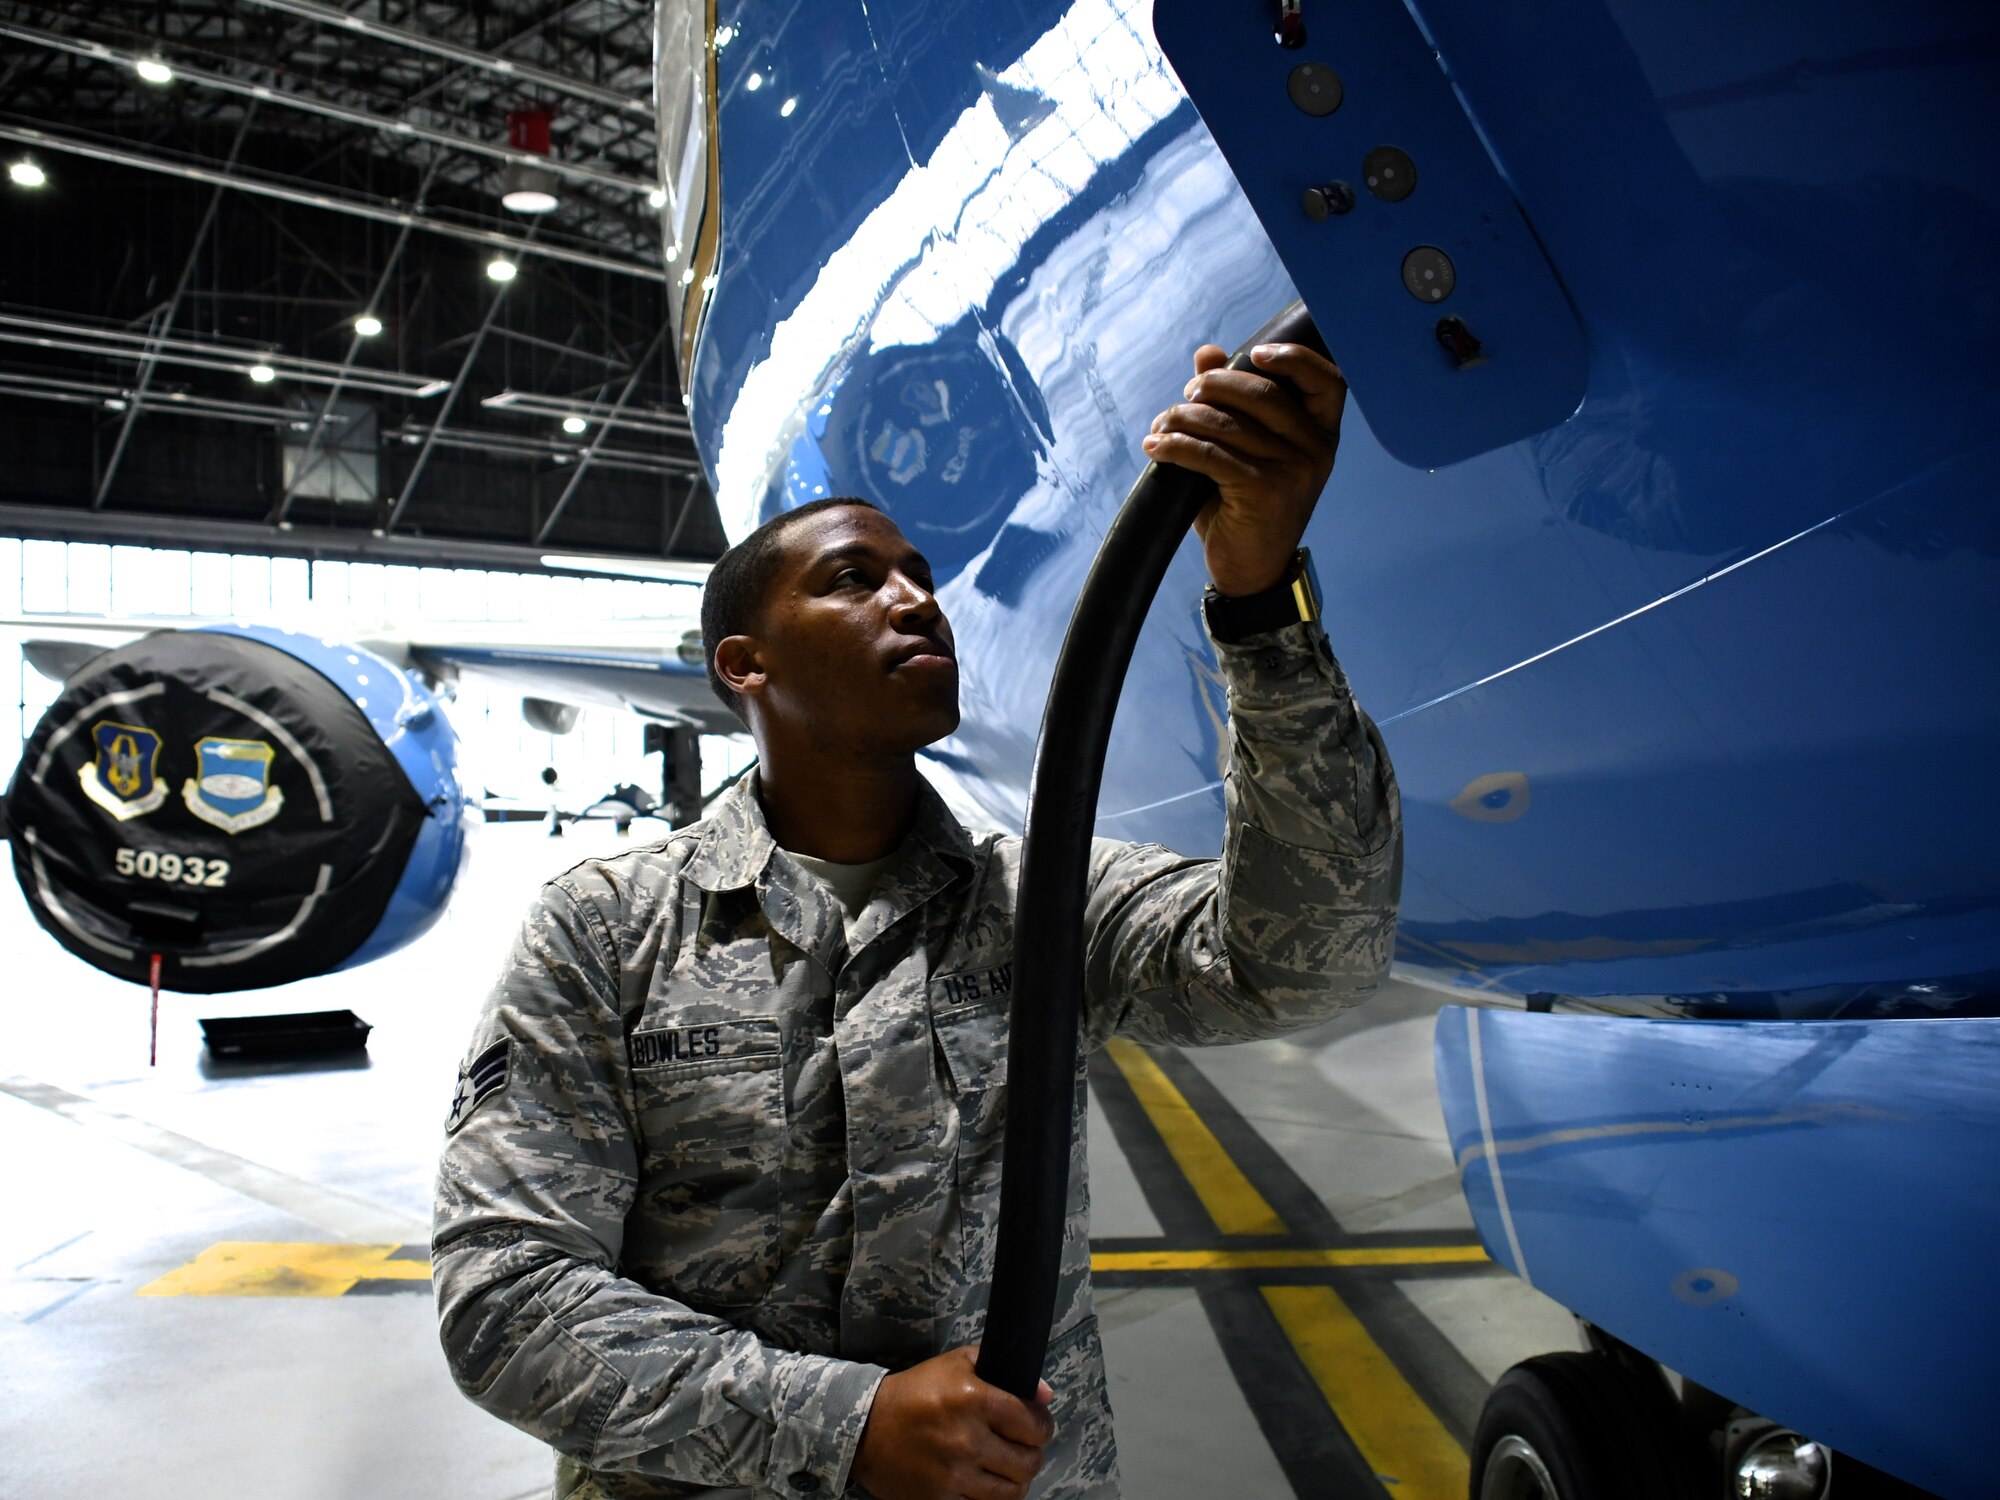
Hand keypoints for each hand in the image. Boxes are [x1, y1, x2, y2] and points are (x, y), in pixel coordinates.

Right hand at [851, 1345, 1054, 1499]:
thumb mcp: (957, 1364)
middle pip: (1029, 1463)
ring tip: (1004, 1467)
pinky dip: (988, 1497)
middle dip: (1031, 1454)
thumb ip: (1003, 1369)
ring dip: (1014, 1480)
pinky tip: (982, 1481)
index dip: (1042, 1426)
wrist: (866, 1426)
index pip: (1035, 1425)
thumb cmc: (917, 1391)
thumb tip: (1045, 1394)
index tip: (1036, 1425)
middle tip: (1021, 1448)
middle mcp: (967, 1439)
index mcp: (974, 1399)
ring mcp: (954, 1474)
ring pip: (1012, 1492)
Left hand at [1141, 341, 1346, 596]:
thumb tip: (1208, 354)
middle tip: (1186, 395)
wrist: (1252, 570)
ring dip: (1183, 418)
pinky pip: (1209, 454)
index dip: (1293, 358)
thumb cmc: (1246, 504)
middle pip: (1262, 393)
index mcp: (1321, 433)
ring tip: (1162, 426)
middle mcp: (1315, 449)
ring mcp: (1293, 470)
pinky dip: (1175, 446)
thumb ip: (1232, 401)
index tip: (1254, 353)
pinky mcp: (1264, 491)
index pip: (1326, 380)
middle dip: (1214, 386)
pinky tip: (1154, 447)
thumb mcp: (1244, 450)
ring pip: (1228, 424)